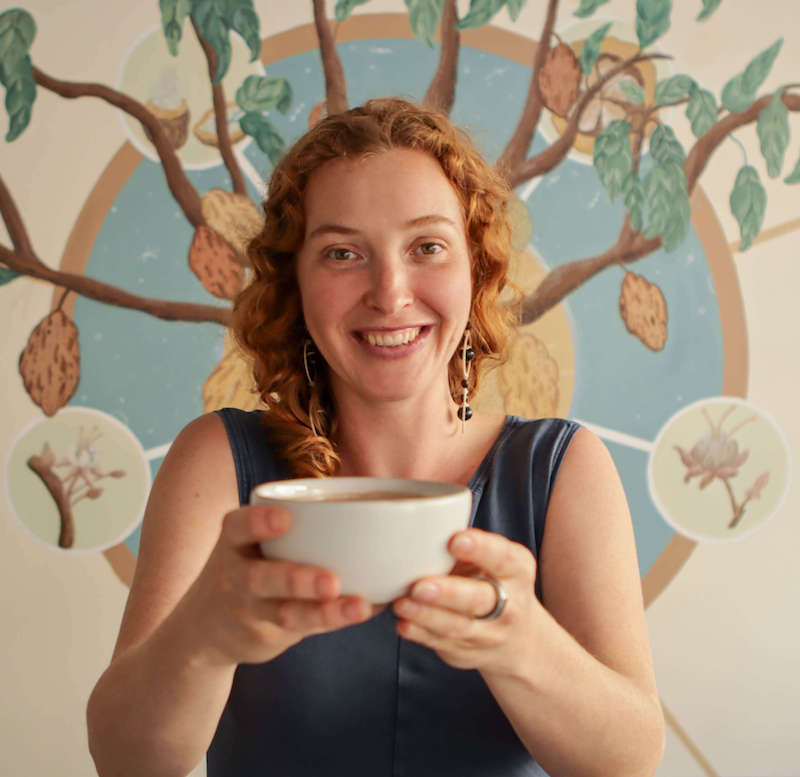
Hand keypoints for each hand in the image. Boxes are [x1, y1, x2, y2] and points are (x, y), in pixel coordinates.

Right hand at [180, 504, 376, 665]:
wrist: (204, 628)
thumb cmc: (249, 565)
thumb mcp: (250, 541)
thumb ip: (294, 527)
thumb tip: (373, 509)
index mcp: (234, 540)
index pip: (238, 526)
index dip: (259, 522)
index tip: (285, 519)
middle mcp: (235, 575)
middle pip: (261, 577)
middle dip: (297, 580)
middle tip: (331, 582)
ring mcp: (247, 610)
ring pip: (284, 613)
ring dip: (324, 612)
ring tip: (359, 607)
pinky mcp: (264, 636)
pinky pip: (302, 630)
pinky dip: (335, 620)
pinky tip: (367, 609)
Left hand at [392, 528, 541, 673]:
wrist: (519, 639)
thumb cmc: (494, 580)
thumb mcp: (496, 558)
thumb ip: (467, 544)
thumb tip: (418, 523)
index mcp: (516, 570)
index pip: (503, 558)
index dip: (480, 549)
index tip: (455, 540)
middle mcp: (508, 604)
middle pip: (479, 599)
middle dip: (448, 593)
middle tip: (420, 585)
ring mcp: (488, 633)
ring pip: (457, 626)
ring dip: (426, 616)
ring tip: (401, 604)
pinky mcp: (465, 652)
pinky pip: (441, 644)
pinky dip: (420, 635)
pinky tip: (403, 625)